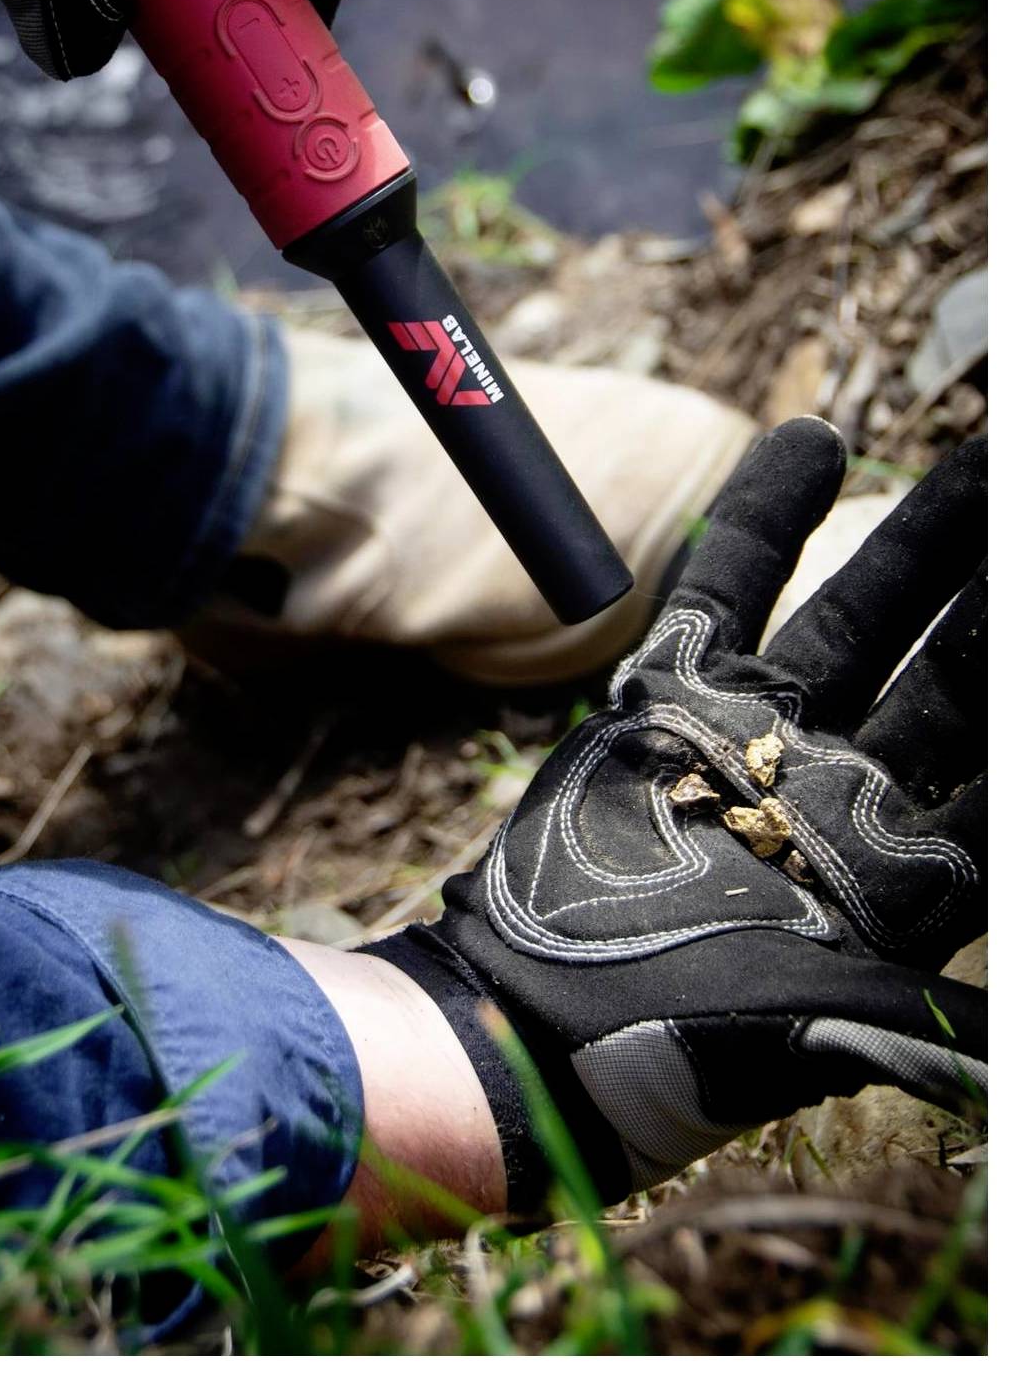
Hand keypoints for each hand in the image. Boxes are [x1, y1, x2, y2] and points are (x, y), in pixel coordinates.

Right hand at [364, 420, 986, 1205]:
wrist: (538, 1027)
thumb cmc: (683, 1051)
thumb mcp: (823, 1038)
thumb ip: (918, 1030)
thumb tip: (1000, 1063)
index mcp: (905, 874)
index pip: (996, 766)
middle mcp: (845, 793)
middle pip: (948, 669)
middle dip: (990, 595)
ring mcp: (762, 739)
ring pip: (856, 614)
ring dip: (913, 540)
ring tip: (971, 462)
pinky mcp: (671, 699)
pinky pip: (728, 587)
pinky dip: (764, 514)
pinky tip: (811, 440)